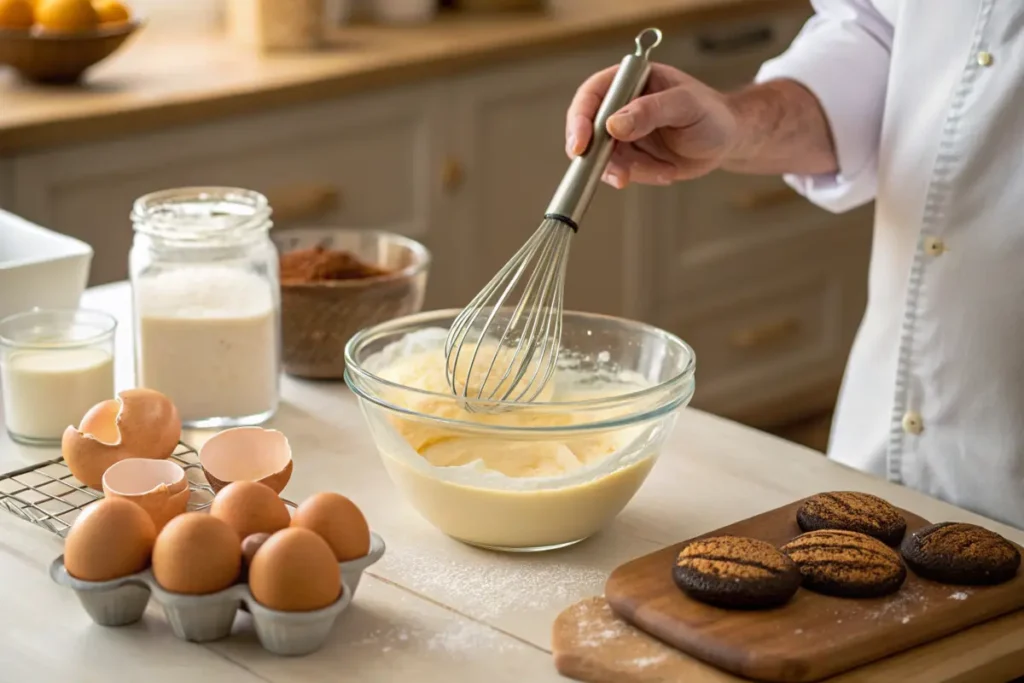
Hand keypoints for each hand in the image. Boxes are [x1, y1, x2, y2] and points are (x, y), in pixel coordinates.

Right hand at [566, 63, 739, 187]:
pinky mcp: (629, 156)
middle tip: (620, 173)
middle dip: (599, 156)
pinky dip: (642, 175)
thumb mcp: (686, 106)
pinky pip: (621, 171)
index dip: (580, 119)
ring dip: (628, 169)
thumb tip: (613, 124)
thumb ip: (651, 111)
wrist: (726, 140)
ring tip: (662, 169)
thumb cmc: (711, 114)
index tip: (581, 145)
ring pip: (602, 157)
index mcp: (629, 81)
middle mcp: (620, 105)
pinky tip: (667, 170)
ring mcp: (622, 133)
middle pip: (587, 130)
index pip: (591, 95)